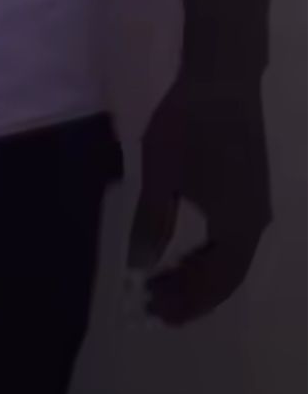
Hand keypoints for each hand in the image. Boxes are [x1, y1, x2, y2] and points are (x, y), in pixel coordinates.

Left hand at [128, 73, 271, 324]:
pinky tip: (178, 251)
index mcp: (240, 227)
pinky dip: (205, 252)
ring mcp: (255, 207)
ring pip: (229, 257)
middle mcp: (255, 224)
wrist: (221, 82)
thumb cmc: (189, 127)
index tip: (156, 312)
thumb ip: (151, 222)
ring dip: (197, 274)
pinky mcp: (248, 191)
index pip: (219, 282)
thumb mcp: (161, 175)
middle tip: (153, 304)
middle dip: (192, 293)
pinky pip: (230, 238)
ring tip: (159, 282)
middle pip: (226, 275)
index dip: (189, 301)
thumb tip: (138, 265)